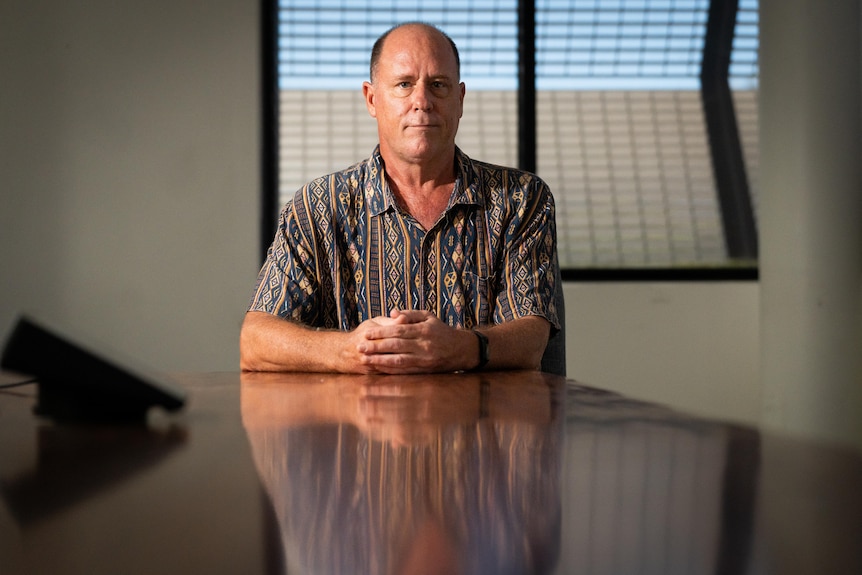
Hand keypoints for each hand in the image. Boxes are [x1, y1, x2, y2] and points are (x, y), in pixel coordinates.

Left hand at [354, 309, 475, 373]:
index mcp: (424, 330)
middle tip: (359, 347)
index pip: (398, 330)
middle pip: (395, 346)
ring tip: (365, 360)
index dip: (381, 332)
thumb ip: (410, 313)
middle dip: (376, 347)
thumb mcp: (429, 317)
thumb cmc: (442, 331)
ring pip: (398, 360)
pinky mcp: (425, 370)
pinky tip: (378, 369)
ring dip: (379, 361)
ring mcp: (424, 359)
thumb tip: (392, 312)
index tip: (366, 333)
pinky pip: (405, 371)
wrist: (462, 350)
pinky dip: (390, 370)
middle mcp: (424, 345)